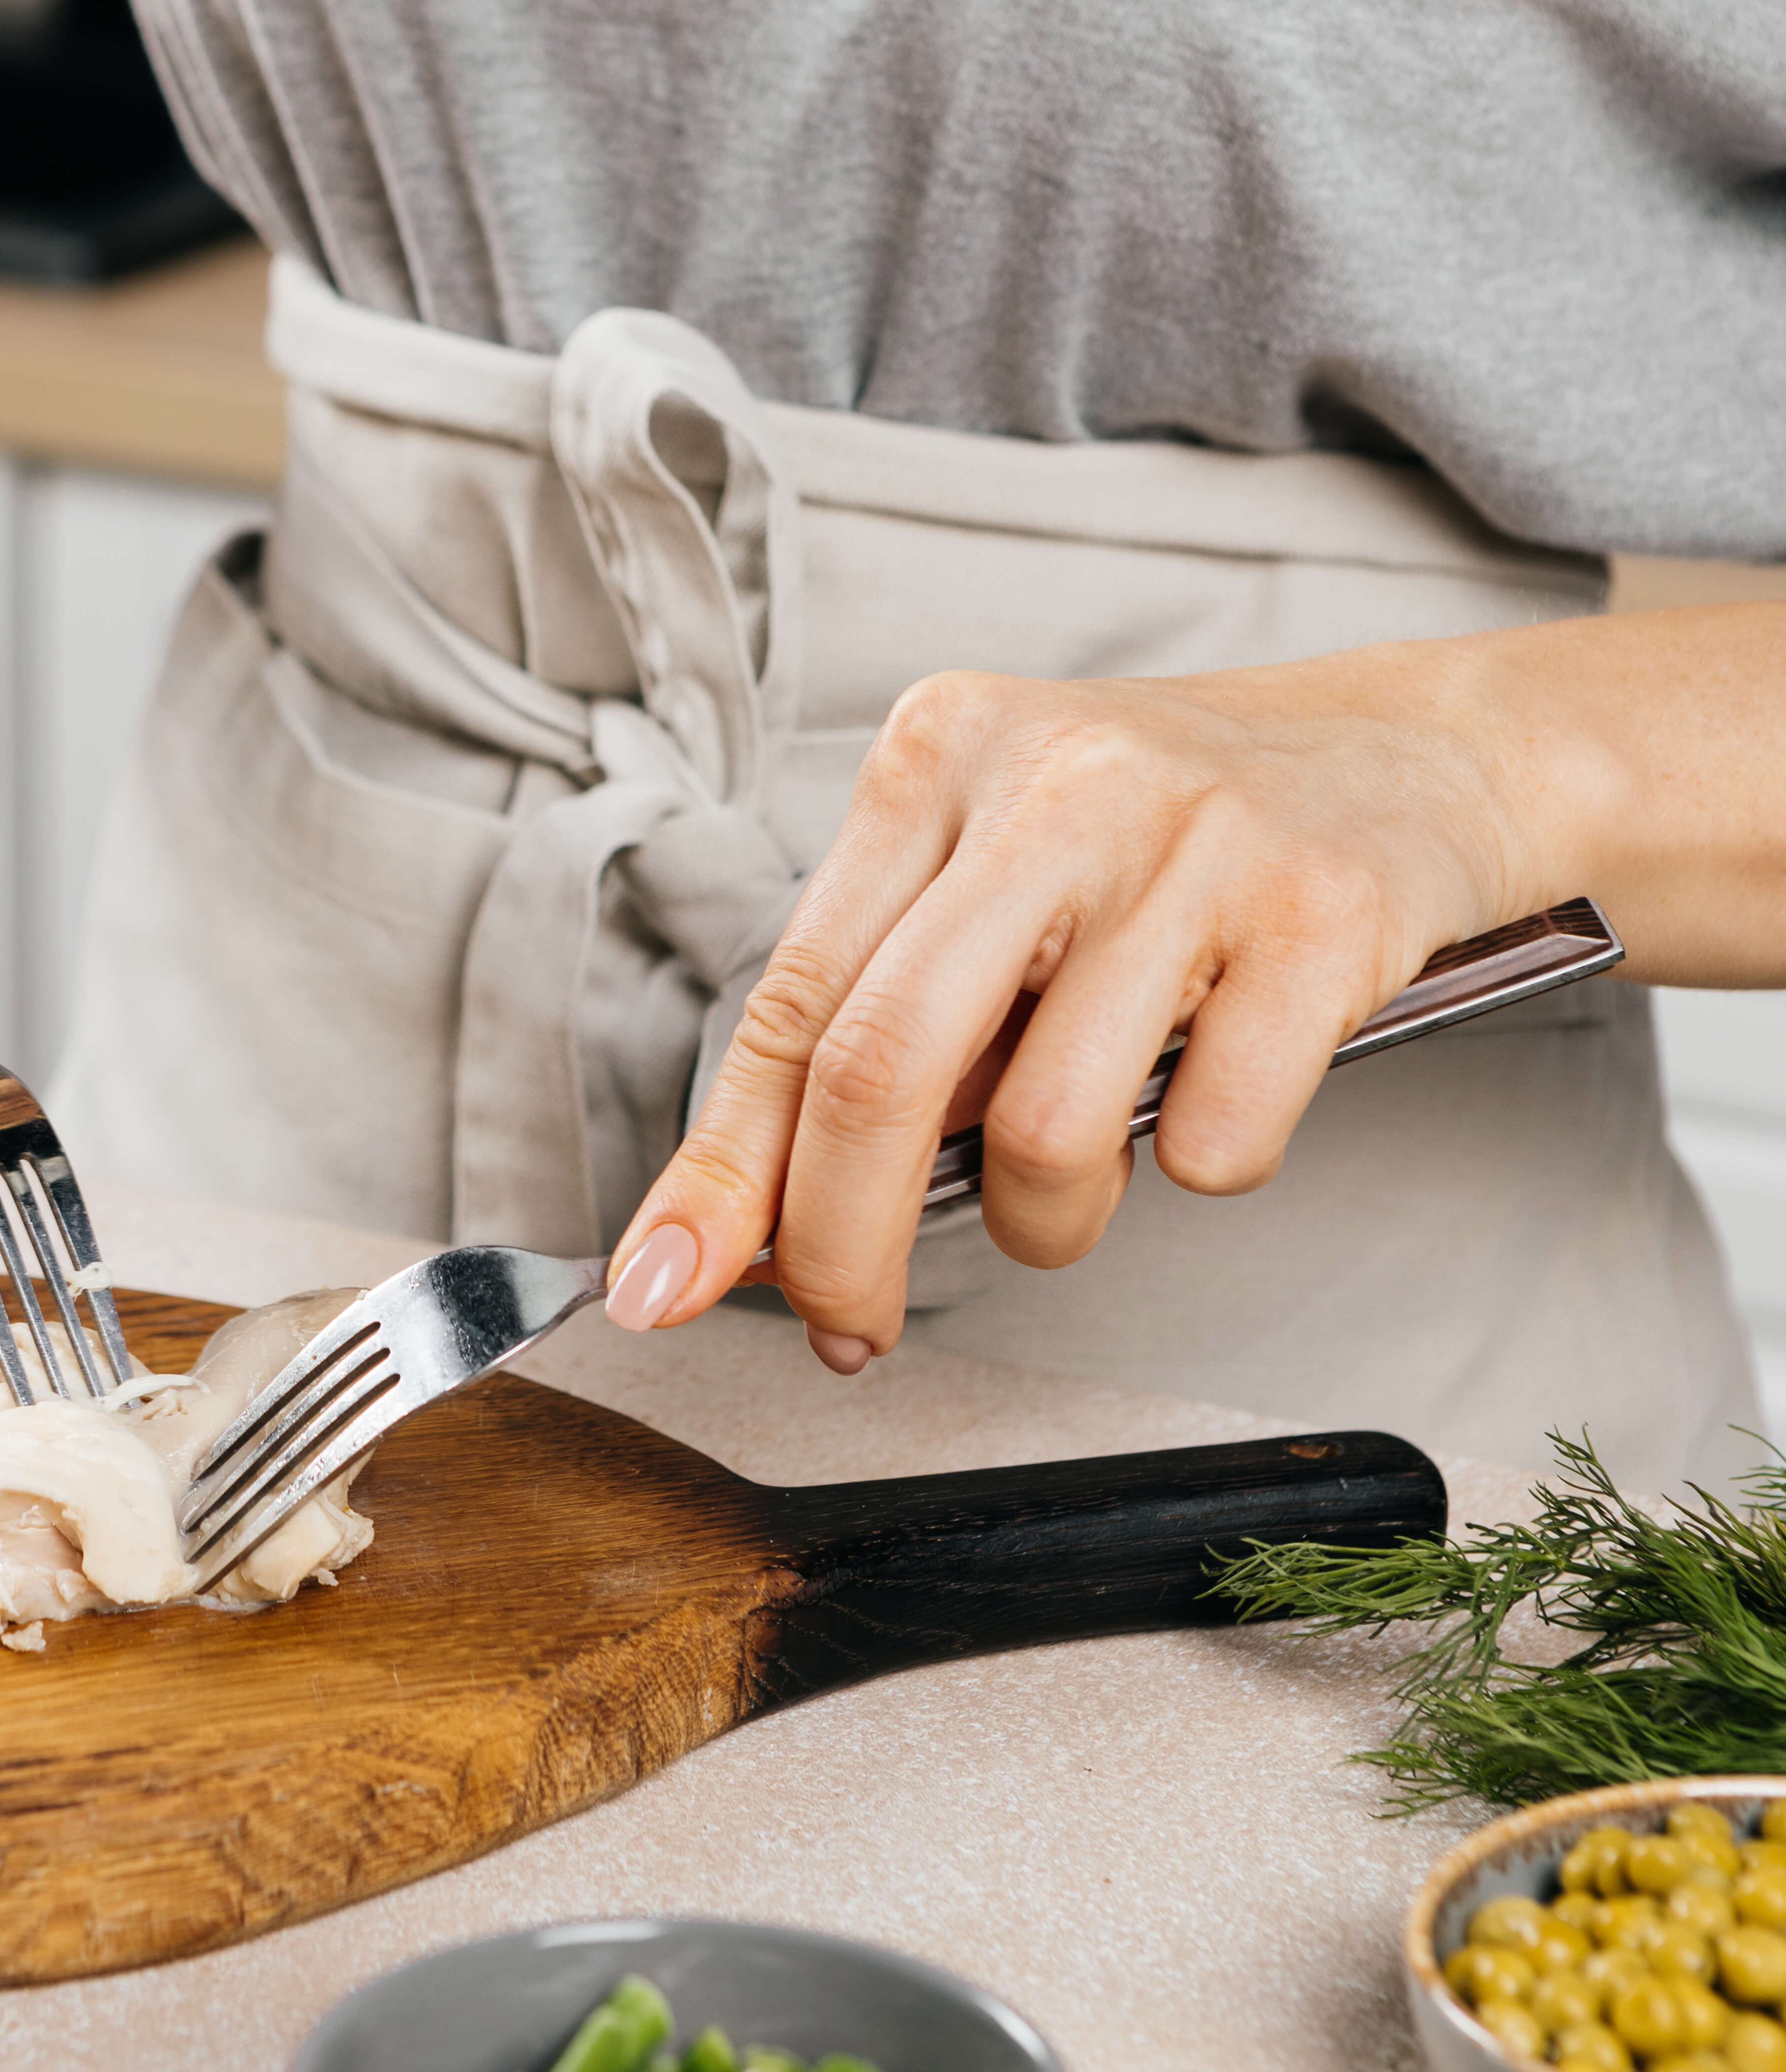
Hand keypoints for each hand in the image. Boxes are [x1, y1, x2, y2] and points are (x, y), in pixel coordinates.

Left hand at [603, 643, 1569, 1367]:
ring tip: (1082, 1175)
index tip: (661, 1283)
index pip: (790, 1003)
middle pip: (879, 1066)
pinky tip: (1222, 1093)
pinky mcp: (1322, 913)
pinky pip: (1212, 1139)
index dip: (719, 1169)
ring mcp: (1191, 839)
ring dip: (1045, 1220)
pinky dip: (1204, 1166)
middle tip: (850, 1326)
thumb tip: (752, 1224)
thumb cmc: (1170, 846)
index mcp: (932, 760)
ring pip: (1043, 1128)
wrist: (1420, 751)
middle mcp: (1048, 781)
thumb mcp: (995, 885)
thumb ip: (877, 1026)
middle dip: (839, 1243)